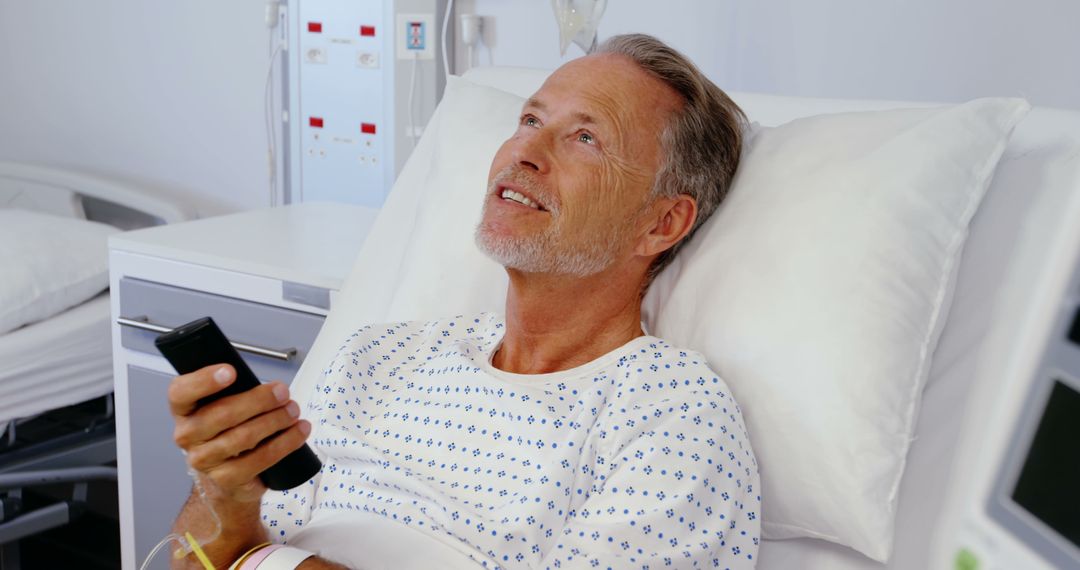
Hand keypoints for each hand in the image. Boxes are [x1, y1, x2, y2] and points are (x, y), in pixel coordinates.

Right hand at [168, 364, 310, 502]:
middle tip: (282, 392)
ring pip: (244, 437)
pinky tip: (298, 432)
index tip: (230, 372)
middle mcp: (188, 435)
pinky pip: (259, 459)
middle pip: (222, 414)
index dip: (204, 381)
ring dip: (275, 421)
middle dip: (259, 400)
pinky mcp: (226, 479)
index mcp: (184, 410)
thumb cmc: (229, 431)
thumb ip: (237, 391)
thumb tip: (269, 384)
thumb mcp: (225, 405)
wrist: (229, 478)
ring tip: (293, 411)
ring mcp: (205, 460)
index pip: (181, 392)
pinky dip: (284, 443)